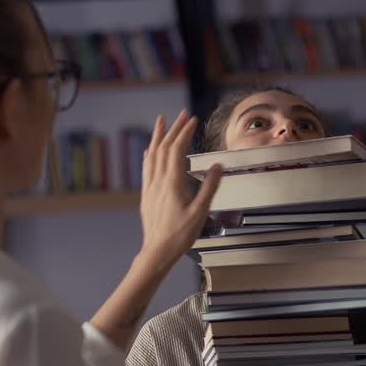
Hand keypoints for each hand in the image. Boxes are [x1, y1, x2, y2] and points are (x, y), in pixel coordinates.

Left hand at [138, 110, 222, 269]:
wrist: (157, 251)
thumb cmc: (179, 235)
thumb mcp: (200, 212)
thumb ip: (209, 187)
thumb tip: (218, 166)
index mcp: (172, 183)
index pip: (177, 150)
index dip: (185, 132)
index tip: (193, 119)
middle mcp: (159, 181)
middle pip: (164, 147)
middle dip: (174, 128)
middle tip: (183, 114)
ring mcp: (150, 187)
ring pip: (153, 154)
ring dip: (158, 136)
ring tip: (162, 121)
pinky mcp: (147, 194)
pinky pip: (147, 167)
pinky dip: (150, 153)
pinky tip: (150, 149)